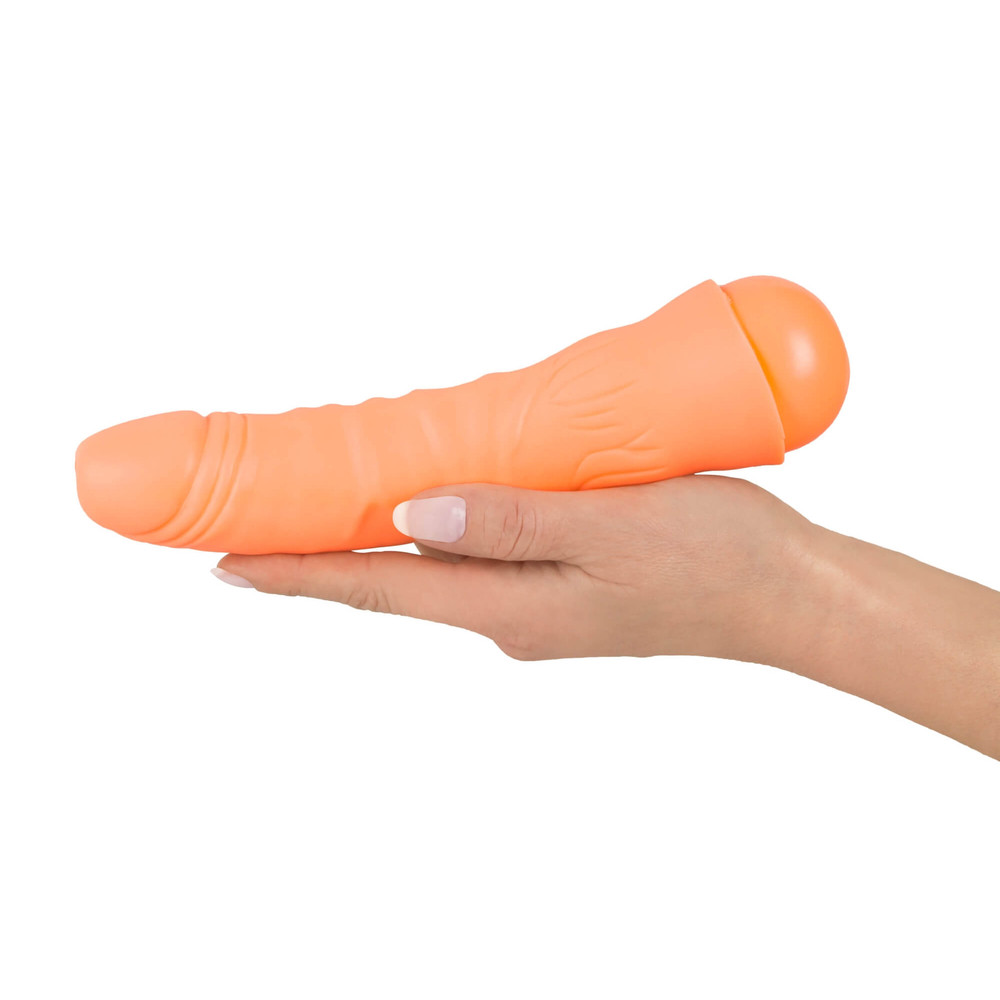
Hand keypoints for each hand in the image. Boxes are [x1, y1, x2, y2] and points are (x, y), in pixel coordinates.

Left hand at [213, 475, 817, 662]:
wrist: (787, 593)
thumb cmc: (715, 558)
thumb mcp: (612, 529)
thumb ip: (512, 520)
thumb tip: (413, 512)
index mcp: (512, 608)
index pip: (379, 586)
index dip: (298, 574)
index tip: (224, 565)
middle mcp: (511, 613)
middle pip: (393, 581)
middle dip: (318, 558)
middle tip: (252, 531)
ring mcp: (536, 602)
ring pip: (434, 567)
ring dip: (372, 542)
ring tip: (318, 512)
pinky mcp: (564, 582)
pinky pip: (478, 554)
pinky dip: (434, 529)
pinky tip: (422, 507)